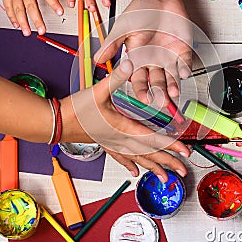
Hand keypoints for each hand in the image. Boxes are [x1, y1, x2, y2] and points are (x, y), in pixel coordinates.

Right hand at [0, 0, 62, 35]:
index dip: (54, 3)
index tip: (60, 12)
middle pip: (32, 7)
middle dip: (37, 20)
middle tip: (43, 31)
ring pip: (19, 10)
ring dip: (23, 23)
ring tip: (28, 33)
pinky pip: (9, 7)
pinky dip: (12, 17)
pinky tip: (16, 25)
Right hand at [60, 59, 190, 181]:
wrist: (56, 122)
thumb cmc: (76, 109)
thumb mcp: (98, 90)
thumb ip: (116, 78)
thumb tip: (130, 64)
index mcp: (122, 127)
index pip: (152, 138)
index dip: (170, 145)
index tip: (184, 151)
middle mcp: (120, 139)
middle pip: (149, 154)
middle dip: (168, 162)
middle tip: (183, 171)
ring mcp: (113, 144)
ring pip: (138, 159)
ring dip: (154, 168)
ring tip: (167, 178)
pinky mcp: (106, 144)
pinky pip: (122, 158)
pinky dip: (131, 165)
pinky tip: (135, 172)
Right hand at [94, 0, 192, 106]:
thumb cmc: (140, 11)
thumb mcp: (123, 27)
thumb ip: (112, 43)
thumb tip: (98, 59)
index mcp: (139, 58)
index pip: (139, 80)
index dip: (142, 90)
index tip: (145, 99)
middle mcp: (154, 60)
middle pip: (156, 82)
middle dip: (159, 93)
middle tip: (161, 101)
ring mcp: (169, 56)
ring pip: (171, 76)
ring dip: (173, 86)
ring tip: (173, 93)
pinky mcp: (182, 49)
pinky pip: (185, 63)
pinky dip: (185, 68)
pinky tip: (183, 73)